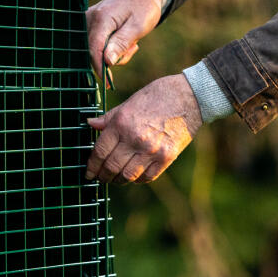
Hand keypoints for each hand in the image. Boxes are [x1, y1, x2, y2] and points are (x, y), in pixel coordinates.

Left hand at [85, 74, 201, 183]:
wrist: (189, 96)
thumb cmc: (156, 96)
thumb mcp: (129, 103)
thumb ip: (109, 118)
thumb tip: (90, 124)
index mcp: (121, 123)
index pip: (100, 152)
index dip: (92, 165)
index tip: (89, 172)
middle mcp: (134, 138)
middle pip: (112, 167)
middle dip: (103, 176)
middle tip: (100, 178)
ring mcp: (151, 150)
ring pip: (128, 175)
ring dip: (118, 180)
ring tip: (115, 179)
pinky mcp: (166, 157)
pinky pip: (147, 177)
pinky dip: (138, 179)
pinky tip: (134, 176)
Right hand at [86, 0, 163, 80]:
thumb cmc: (143, 8)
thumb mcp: (138, 27)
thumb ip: (121, 43)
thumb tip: (107, 62)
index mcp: (101, 17)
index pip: (94, 48)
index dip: (100, 68)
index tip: (108, 84)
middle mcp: (89, 17)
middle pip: (93, 51)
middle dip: (112, 58)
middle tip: (133, 48)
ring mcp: (87, 20)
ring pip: (95, 50)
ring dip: (114, 53)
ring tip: (131, 42)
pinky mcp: (90, 24)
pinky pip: (96, 45)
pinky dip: (111, 49)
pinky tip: (124, 41)